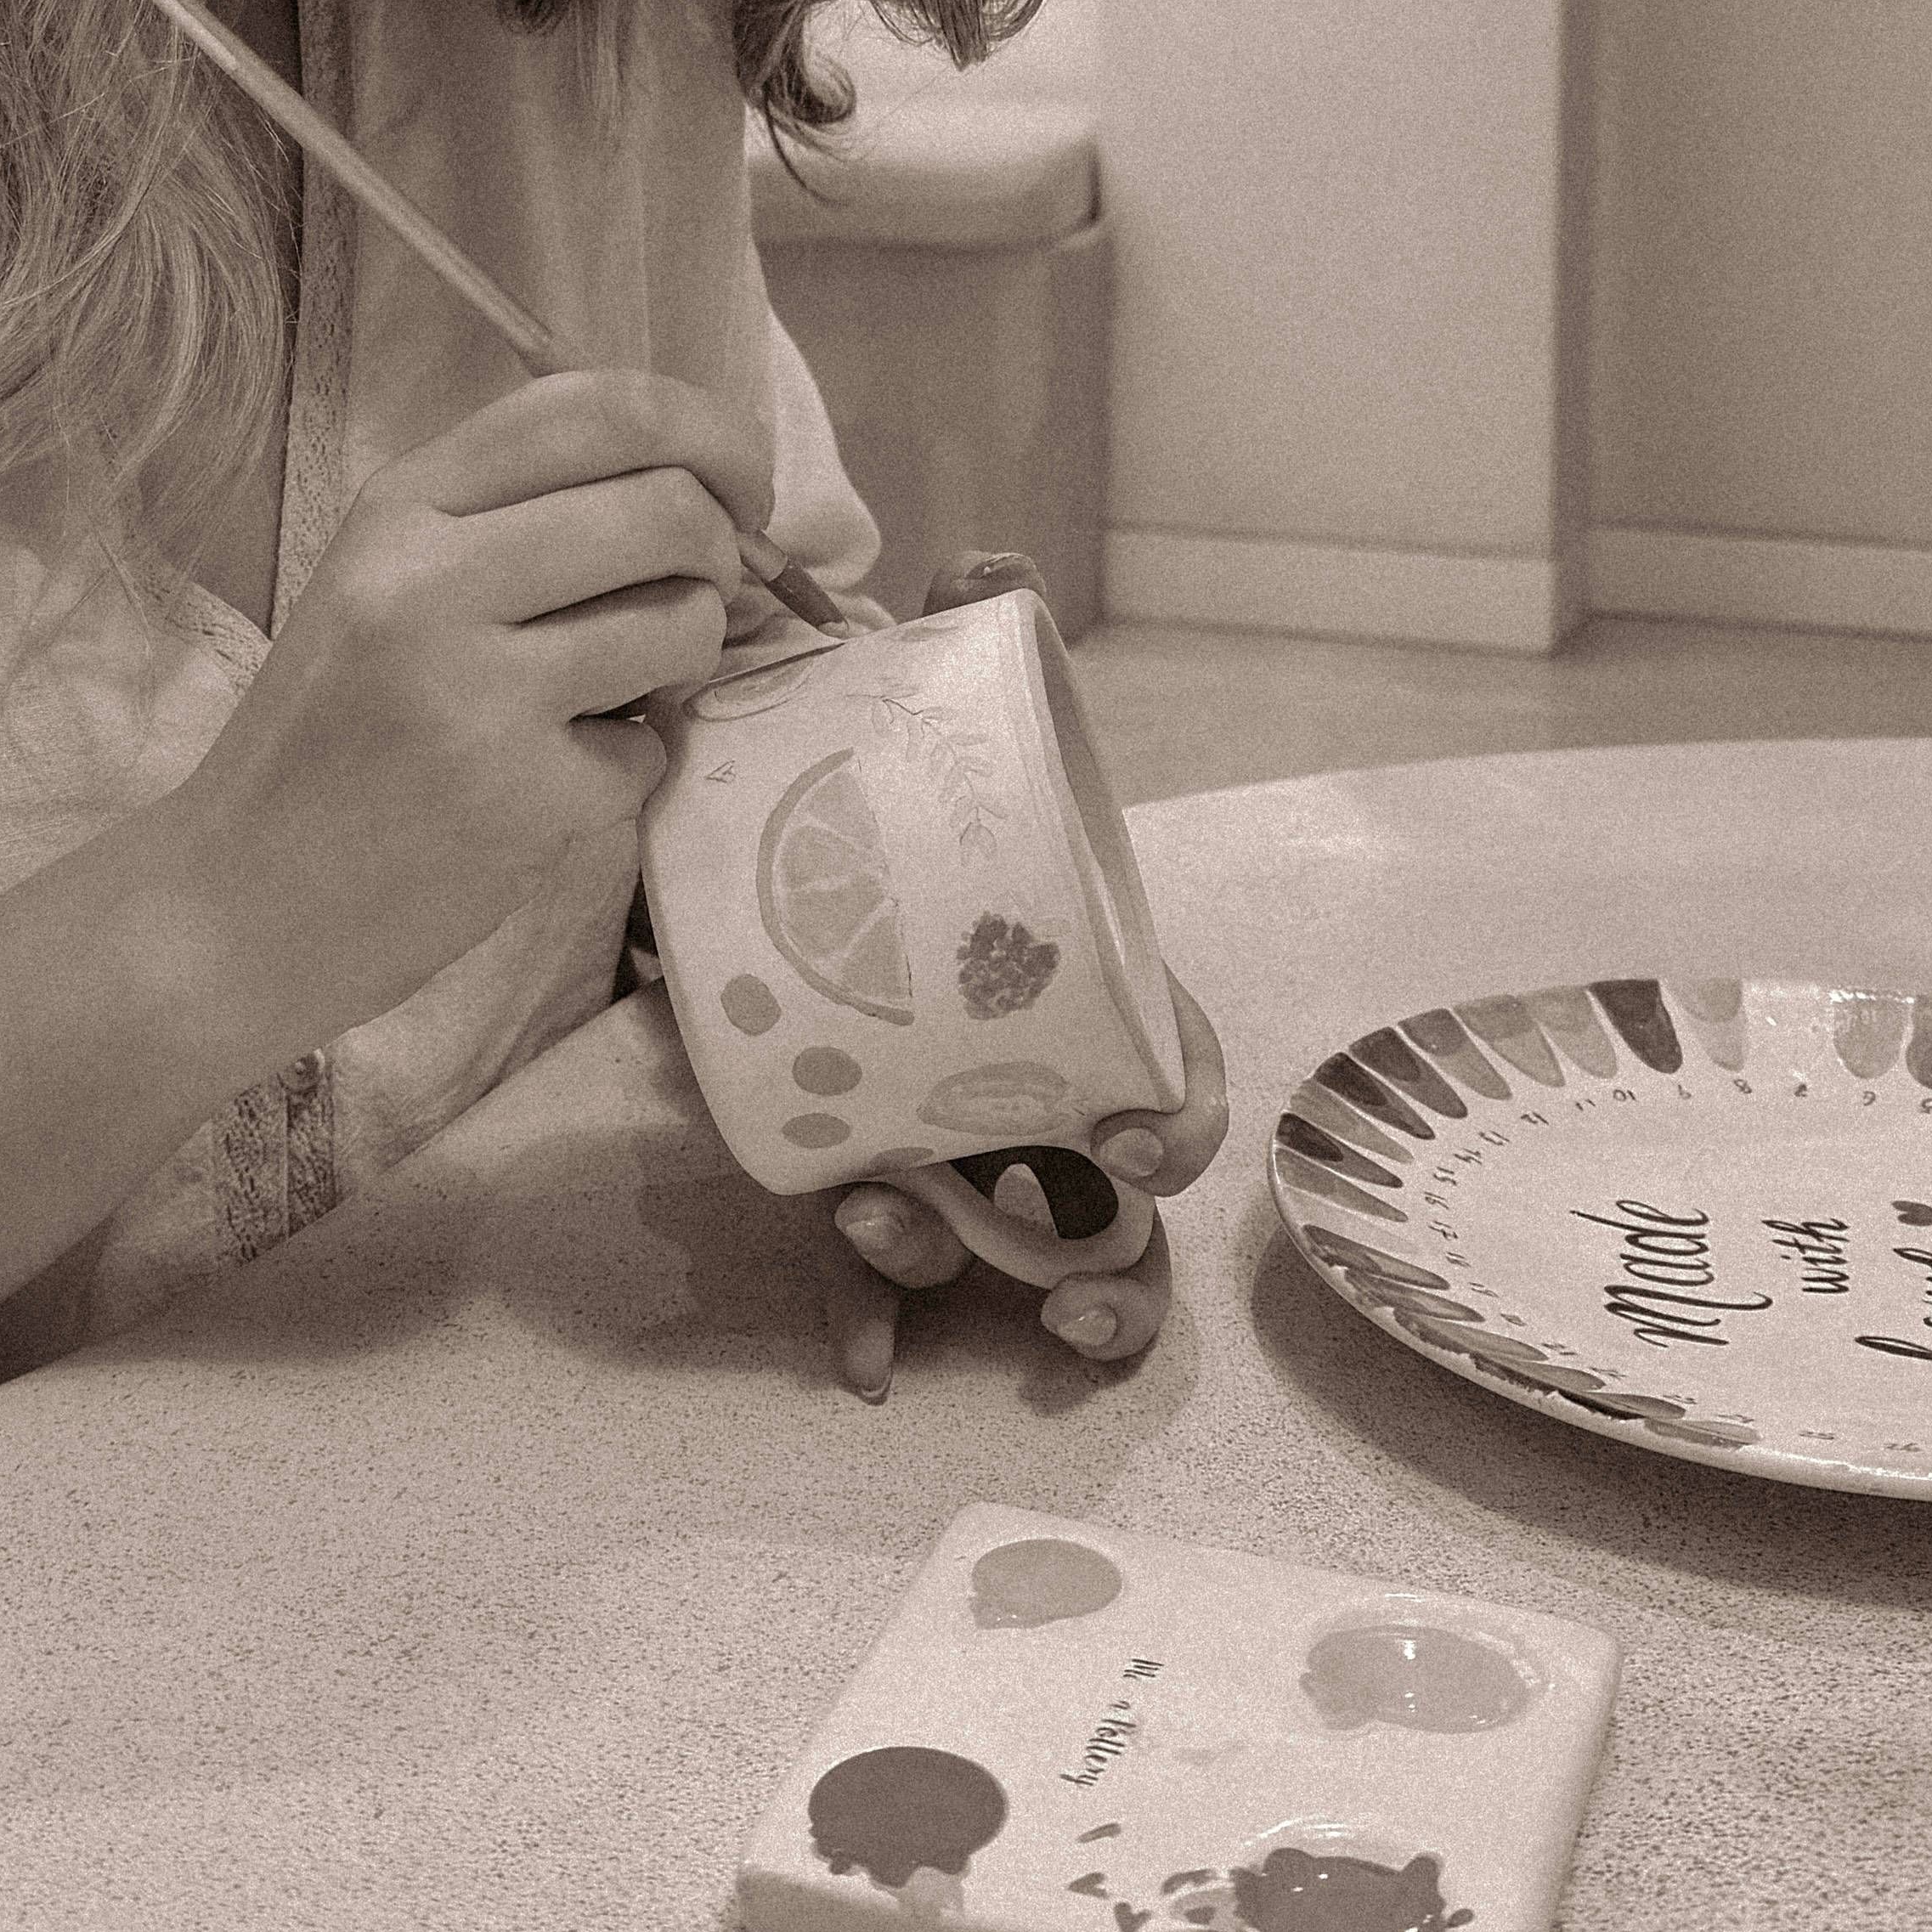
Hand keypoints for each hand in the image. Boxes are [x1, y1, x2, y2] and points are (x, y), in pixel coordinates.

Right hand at [172, 366, 772, 1060]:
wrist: (236, 901)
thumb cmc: (329, 734)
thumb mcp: (383, 580)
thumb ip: (512, 515)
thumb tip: (700, 483)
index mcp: (400, 506)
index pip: (597, 407)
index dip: (706, 431)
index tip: (739, 482)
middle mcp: (433, 579)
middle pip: (666, 507)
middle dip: (723, 548)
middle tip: (704, 589)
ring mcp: (479, 693)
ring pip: (682, 621)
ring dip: (685, 655)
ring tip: (616, 690)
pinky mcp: (524, 800)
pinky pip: (652, 747)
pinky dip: (627, 764)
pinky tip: (550, 785)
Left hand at [824, 549, 1229, 1397]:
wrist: (755, 830)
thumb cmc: (886, 793)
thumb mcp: (916, 716)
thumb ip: (955, 633)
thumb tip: (989, 564)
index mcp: (1083, 995)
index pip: (1175, 1075)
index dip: (1177, 1121)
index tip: (1134, 1143)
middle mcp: (1033, 1089)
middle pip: (1118, 1218)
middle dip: (1112, 1273)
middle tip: (1066, 1280)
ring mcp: (952, 1147)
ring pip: (1010, 1260)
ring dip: (969, 1273)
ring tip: (891, 1233)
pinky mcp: (856, 1169)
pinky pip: (884, 1281)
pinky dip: (877, 1323)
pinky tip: (862, 1366)